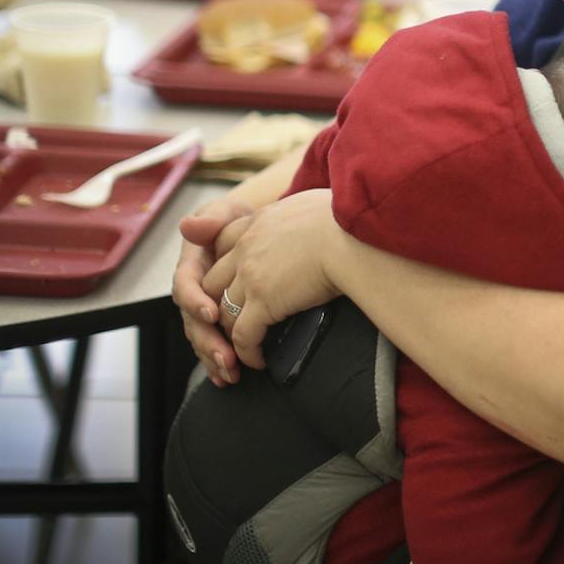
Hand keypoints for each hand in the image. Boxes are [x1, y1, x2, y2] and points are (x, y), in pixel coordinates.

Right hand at [172, 198, 253, 385]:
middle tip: (227, 357)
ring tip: (230, 372)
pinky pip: (214, 343)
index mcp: (191, 266)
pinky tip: (228, 377)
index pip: (185, 285)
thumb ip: (210, 220)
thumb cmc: (236, 222)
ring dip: (213, 356)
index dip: (195, 300)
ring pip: (201, 336)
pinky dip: (218, 362)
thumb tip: (188, 224)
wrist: (252, 233)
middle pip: (192, 320)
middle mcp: (193, 291)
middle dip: (208, 340)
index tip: (211, 312)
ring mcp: (203, 308)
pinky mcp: (217, 320)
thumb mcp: (225, 214)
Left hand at [202, 189, 342, 372]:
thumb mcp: (311, 203)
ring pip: (222, 311)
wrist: (352, 236)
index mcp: (257, 222)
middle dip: (216, 303)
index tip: (237, 280)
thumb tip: (314, 220)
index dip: (225, 264)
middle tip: (233, 320)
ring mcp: (249, 275)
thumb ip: (296, 213)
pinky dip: (246, 352)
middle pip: (212, 281)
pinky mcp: (263, 302)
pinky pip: (243, 334)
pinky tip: (258, 360)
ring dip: (229, 333)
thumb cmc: (346, 220)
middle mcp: (245, 247)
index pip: (222, 242)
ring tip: (243, 348)